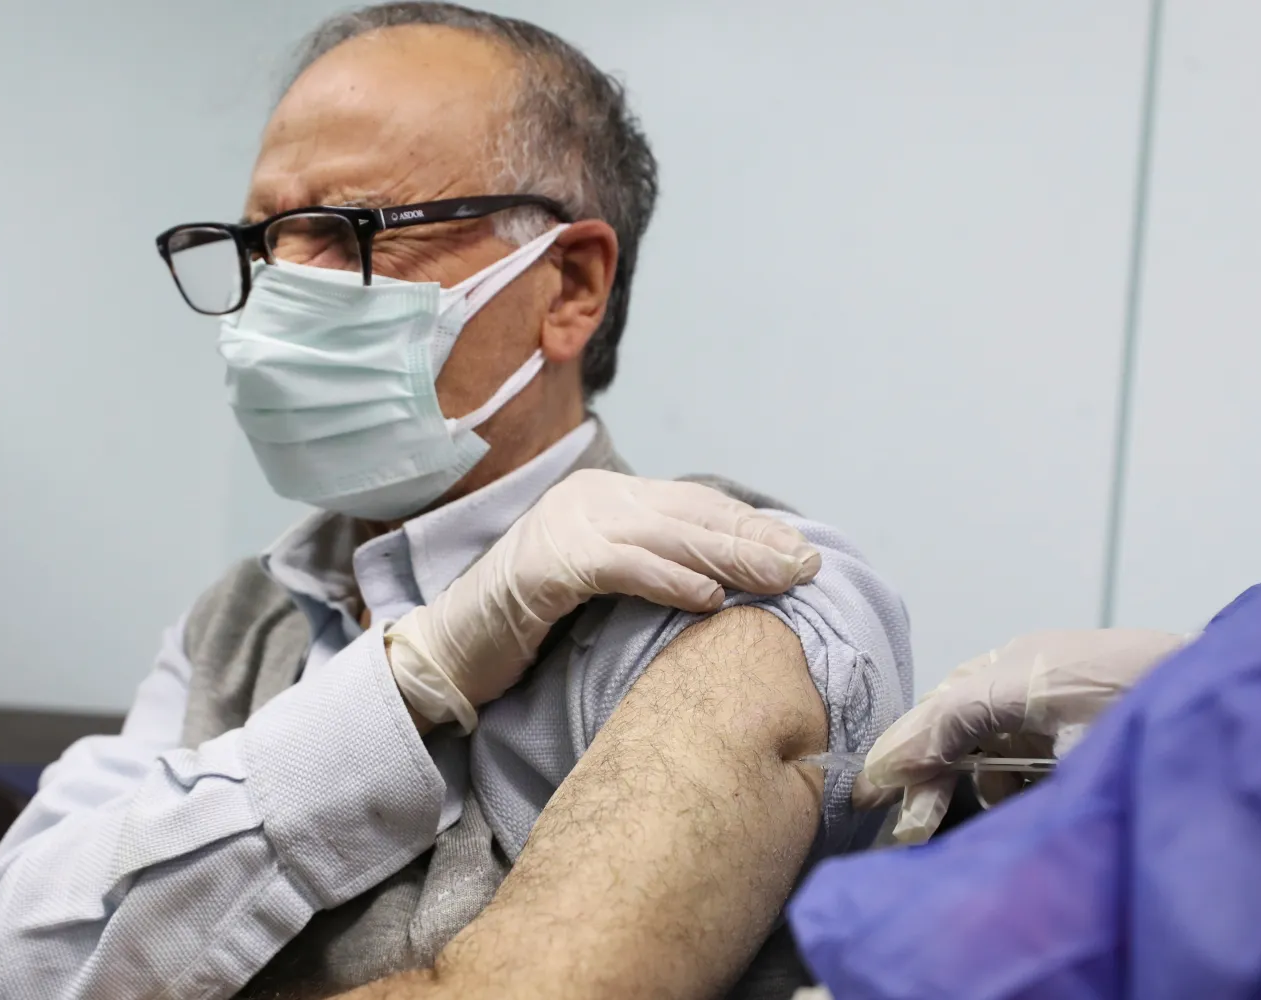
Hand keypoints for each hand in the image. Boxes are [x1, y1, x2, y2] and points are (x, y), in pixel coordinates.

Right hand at [383, 470, 821, 730]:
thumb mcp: (601, 583)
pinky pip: (622, 568)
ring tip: (779, 580)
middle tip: (808, 565)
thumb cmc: (531, 625)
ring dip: (730, 559)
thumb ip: (652, 566)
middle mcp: (589, 499)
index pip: (695, 505)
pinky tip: (710, 599)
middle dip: (754, 540)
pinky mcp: (546, 564)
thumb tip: (725, 580)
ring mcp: (565, 525)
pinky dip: (669, 581)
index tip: (801, 551)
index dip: (750, 526)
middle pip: (690, 514)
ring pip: (666, 536)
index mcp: (606, 497)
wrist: (451, 647)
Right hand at [853, 628, 1189, 841]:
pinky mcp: (1074, 721)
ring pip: (984, 744)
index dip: (902, 751)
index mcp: (1013, 662)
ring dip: (972, 779)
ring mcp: (1051, 698)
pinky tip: (1020, 797)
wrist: (1228, 701)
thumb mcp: (1038, 699)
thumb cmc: (1141, 693)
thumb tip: (897, 755)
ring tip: (976, 811)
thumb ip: (961, 720)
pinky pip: (1019, 751)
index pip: (938, 710)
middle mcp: (1025, 675)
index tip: (867, 792)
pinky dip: (1010, 777)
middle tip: (911, 824)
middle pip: (954, 725)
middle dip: (929, 774)